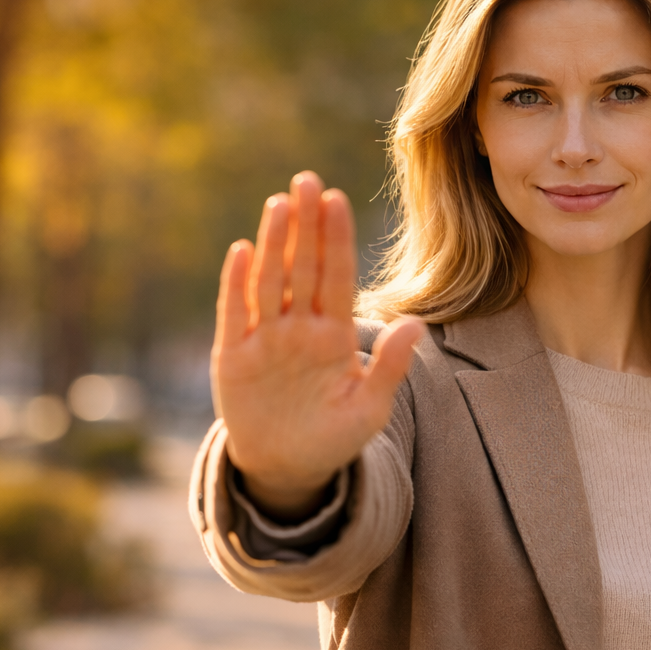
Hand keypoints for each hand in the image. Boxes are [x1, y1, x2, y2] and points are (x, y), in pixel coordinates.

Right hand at [211, 171, 424, 521]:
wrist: (287, 470)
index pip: (336, 276)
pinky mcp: (233, 356)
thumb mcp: (369, 409)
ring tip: (280, 204)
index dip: (336, 239)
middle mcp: (298, 328)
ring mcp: (264, 338)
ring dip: (274, 243)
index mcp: (333, 335)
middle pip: (302, 267)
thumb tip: (417, 323)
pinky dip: (236, 283)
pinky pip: (234, 313)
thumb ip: (390, 366)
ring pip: (269, 281)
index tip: (337, 200)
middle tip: (307, 179)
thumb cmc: (332, 437)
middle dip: (305, 224)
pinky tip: (242, 251)